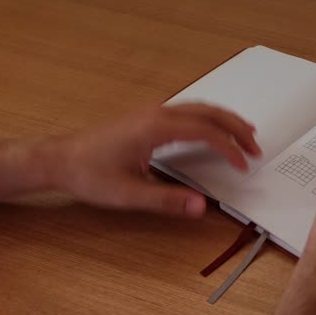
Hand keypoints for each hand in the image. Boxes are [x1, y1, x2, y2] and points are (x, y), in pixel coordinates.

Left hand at [30, 103, 259, 217]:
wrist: (59, 159)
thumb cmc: (90, 175)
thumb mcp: (129, 194)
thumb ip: (167, 200)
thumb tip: (201, 207)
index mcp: (156, 127)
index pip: (205, 131)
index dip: (229, 147)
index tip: (244, 165)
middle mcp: (157, 112)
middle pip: (208, 111)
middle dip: (236, 127)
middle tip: (256, 147)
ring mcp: (151, 112)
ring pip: (199, 107)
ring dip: (224, 120)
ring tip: (245, 136)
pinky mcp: (147, 117)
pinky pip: (187, 110)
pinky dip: (208, 119)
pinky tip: (212, 131)